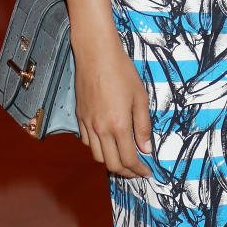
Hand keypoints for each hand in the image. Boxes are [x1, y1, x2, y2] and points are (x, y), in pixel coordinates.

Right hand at [73, 32, 153, 175]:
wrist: (96, 54)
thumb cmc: (121, 72)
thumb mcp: (140, 98)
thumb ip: (143, 126)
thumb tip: (146, 148)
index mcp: (118, 125)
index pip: (129, 159)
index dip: (139, 170)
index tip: (147, 172)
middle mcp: (101, 129)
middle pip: (111, 163)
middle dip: (126, 172)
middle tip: (137, 170)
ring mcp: (88, 124)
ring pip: (97, 156)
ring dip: (111, 162)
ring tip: (123, 158)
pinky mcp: (80, 117)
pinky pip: (87, 142)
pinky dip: (98, 148)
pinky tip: (107, 142)